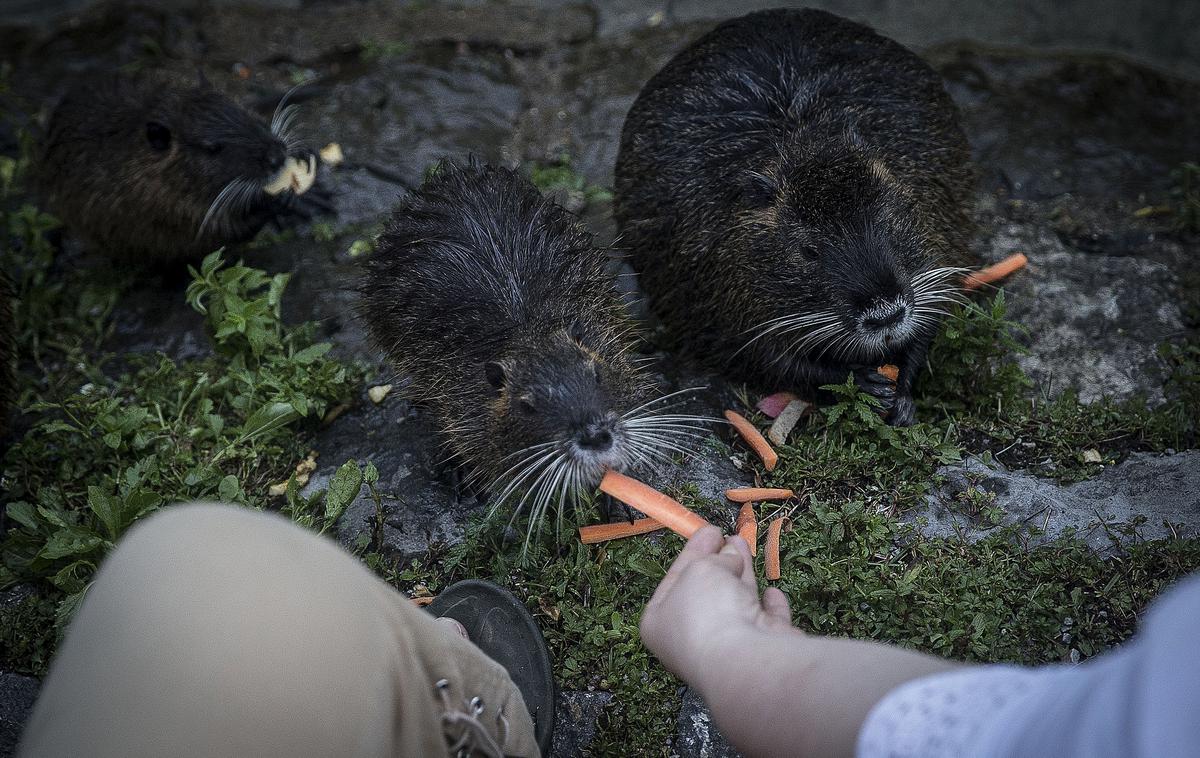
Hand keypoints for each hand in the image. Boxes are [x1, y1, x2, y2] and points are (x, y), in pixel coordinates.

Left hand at [640, 526, 794, 691]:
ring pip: (736, 604)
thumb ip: (715, 559)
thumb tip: (732, 556)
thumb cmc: (708, 611)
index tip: (711, 530)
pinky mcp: (762, 655)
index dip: (693, 551)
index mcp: (661, 622)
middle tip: (728, 537)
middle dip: (718, 562)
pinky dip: (769, 609)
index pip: (676, 579)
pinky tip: (772, 593)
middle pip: (706, 592)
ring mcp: (727, 650)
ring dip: (741, 574)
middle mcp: (690, 640)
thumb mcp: (702, 569)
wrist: (744, 662)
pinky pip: (765, 625)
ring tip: (745, 545)